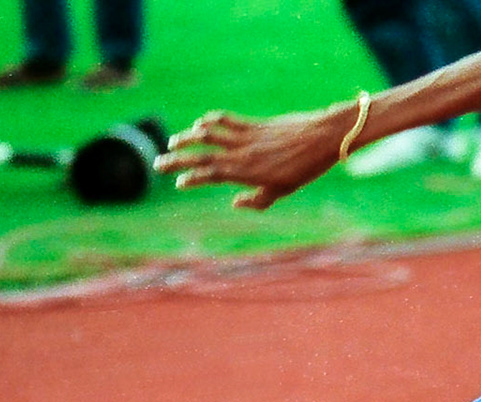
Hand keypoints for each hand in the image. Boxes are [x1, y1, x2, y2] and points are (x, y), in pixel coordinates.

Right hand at [153, 106, 346, 210]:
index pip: (210, 175)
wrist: (322, 137)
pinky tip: (201, 124)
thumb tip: (234, 203)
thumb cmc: (306, 169)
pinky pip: (226, 120)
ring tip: (173, 143)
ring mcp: (246, 137)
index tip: (179, 184)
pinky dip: (210, 121)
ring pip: (207, 135)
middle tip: (158, 164)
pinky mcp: (253, 124)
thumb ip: (258, 200)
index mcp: (247, 173)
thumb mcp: (284, 190)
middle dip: (177, 160)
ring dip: (187, 138)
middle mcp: (242, 154)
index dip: (191, 178)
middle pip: (201, 155)